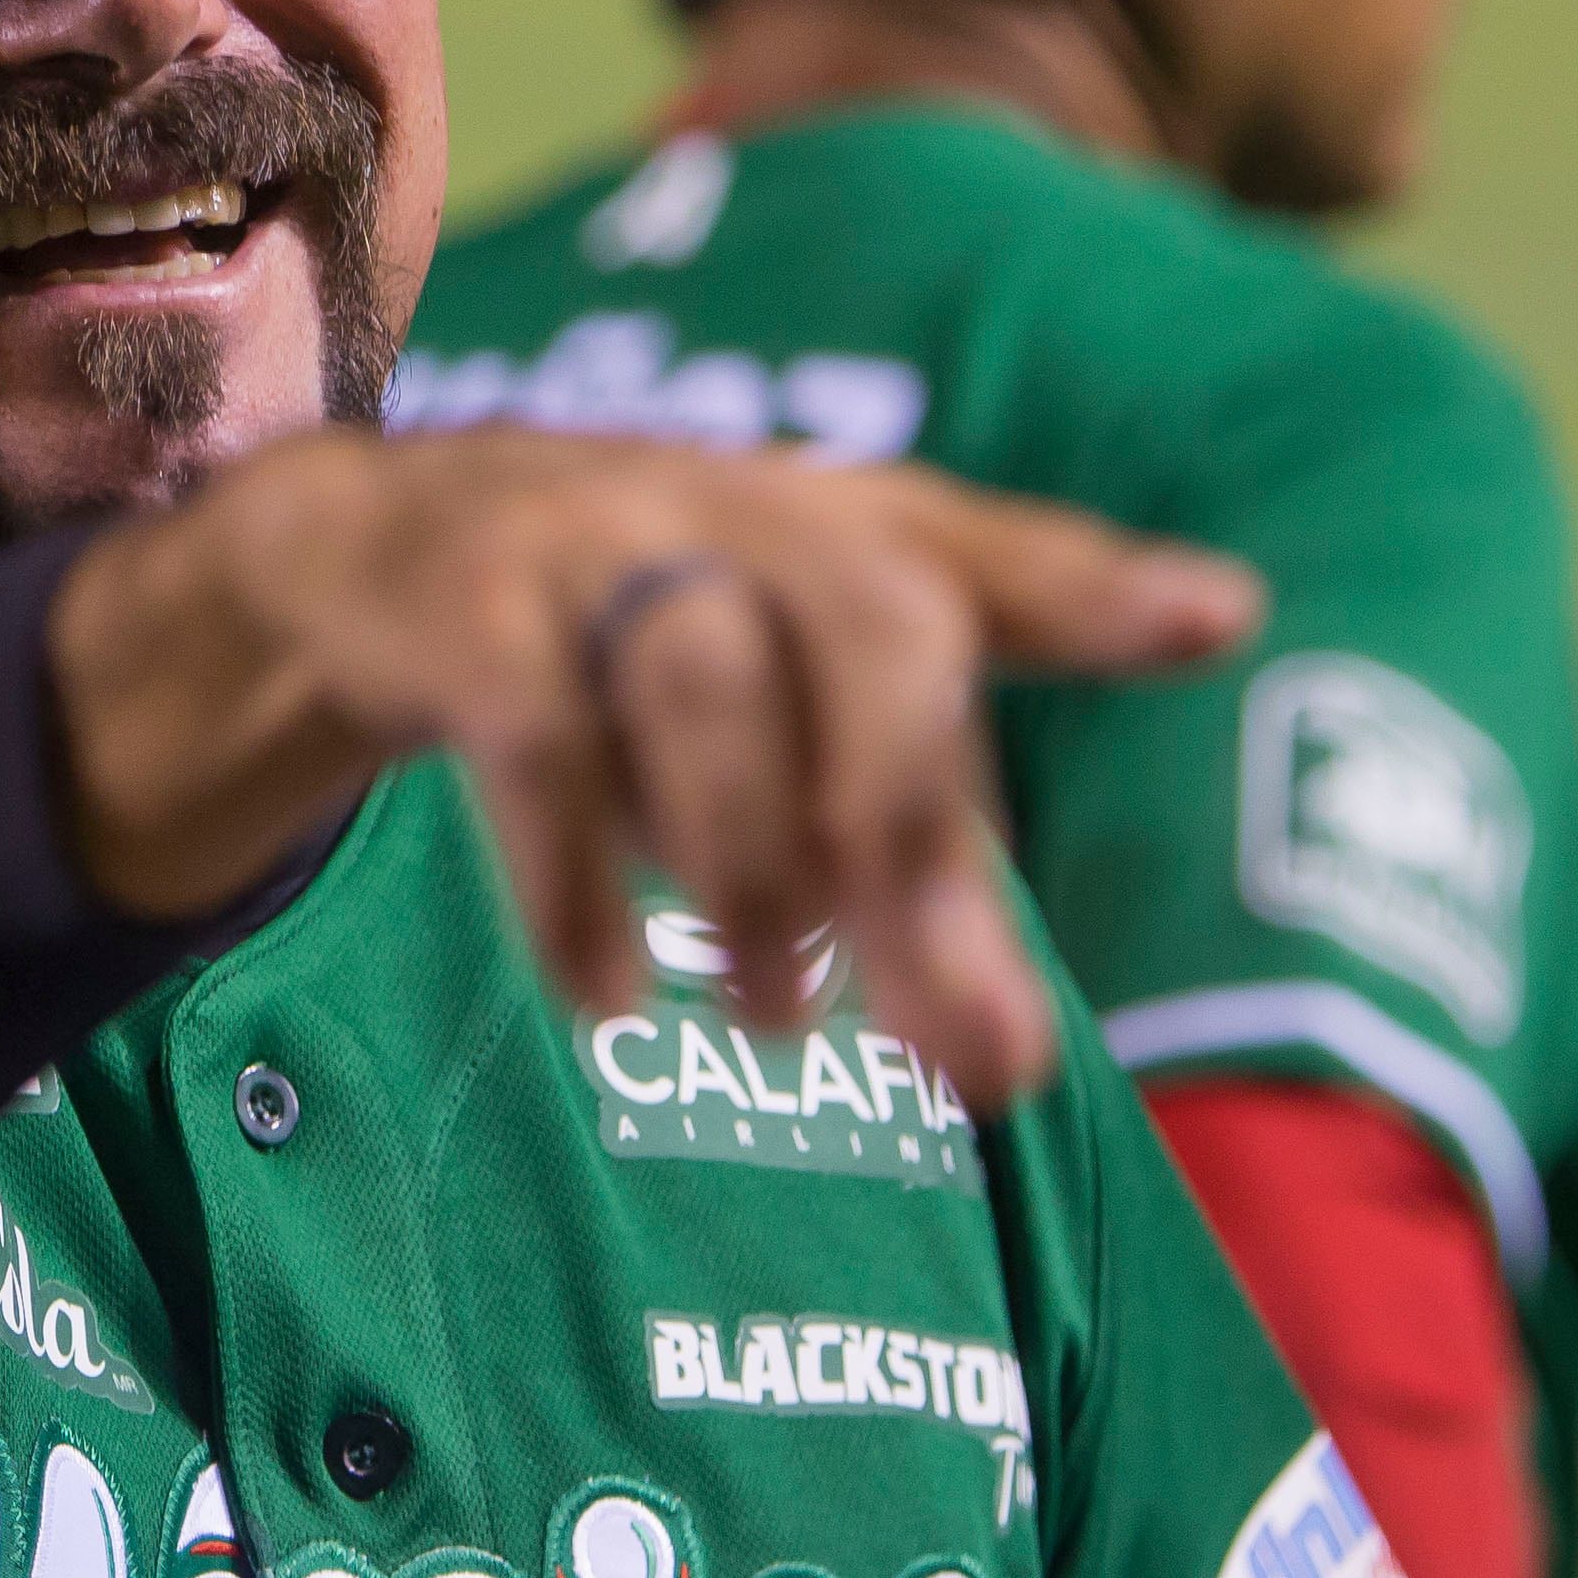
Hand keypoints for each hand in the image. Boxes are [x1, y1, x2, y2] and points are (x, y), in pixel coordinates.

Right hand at [48, 426, 1262, 1112]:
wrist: (361, 556)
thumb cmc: (634, 654)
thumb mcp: (777, 720)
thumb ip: (905, 870)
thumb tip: (1014, 1072)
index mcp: (833, 529)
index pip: (979, 550)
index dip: (1095, 586)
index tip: (1216, 619)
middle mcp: (730, 505)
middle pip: (868, 622)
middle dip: (913, 812)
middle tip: (952, 1014)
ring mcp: (591, 538)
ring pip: (706, 668)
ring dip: (756, 861)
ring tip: (782, 1017)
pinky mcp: (461, 600)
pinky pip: (535, 735)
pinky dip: (576, 879)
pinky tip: (610, 997)